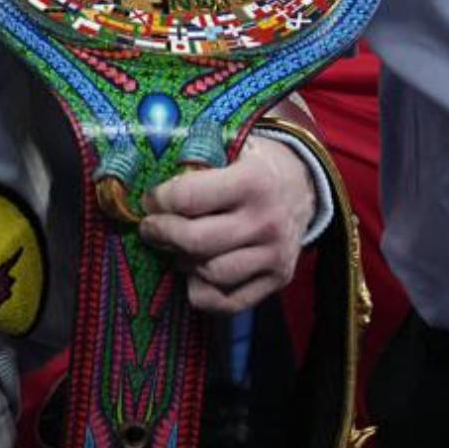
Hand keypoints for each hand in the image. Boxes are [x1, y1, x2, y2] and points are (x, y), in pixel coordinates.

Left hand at [137, 134, 313, 314]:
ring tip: (177, 248)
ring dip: (183, 262)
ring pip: (210, 275)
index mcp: (252, 181)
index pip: (188, 199)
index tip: (150, 200)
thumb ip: (194, 157)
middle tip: (150, 227)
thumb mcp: (230, 145)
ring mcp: (275, 255)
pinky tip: (194, 273)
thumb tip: (144, 172)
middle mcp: (266, 221)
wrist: (303, 185)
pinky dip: (203, 293)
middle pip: (195, 241)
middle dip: (161, 234)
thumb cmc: (254, 163)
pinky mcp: (278, 279)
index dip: (158, 201)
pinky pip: (229, 303)